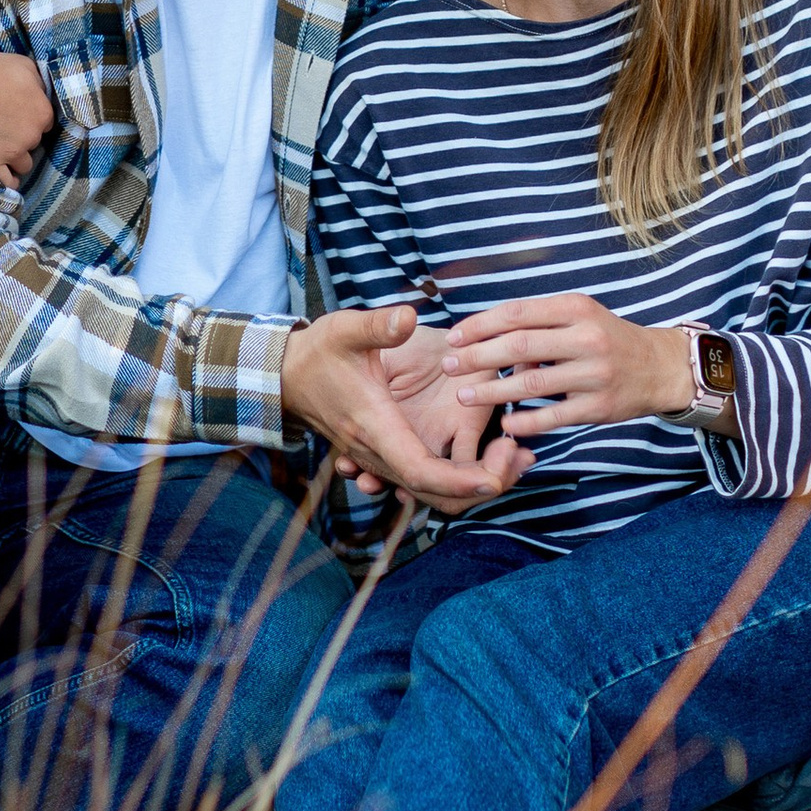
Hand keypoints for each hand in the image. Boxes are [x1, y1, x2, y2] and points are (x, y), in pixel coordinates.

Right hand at [0, 40, 52, 188]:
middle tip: (9, 127)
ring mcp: (12, 151)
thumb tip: (41, 93)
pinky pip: (7, 180)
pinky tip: (11, 180)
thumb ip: (39, 84)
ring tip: (9, 152)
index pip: (46, 123)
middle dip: (24, 135)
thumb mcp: (26, 66)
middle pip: (34, 142)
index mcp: (43, 113)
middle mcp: (32, 136)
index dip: (33, 119)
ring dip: (19, 158)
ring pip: (25, 164)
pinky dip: (11, 181)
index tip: (22, 115)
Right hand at [281, 306, 530, 512]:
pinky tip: (492, 455)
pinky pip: (429, 479)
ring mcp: (385, 456)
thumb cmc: (319, 352)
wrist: (288, 376)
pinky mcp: (390, 452)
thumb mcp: (346, 330)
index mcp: (376, 425)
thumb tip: (407, 317)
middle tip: (521, 459)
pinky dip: (462, 477)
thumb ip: (378, 326)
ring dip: (477, 483)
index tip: (496, 475)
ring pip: (435, 491)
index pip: (420, 470)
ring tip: (518, 457)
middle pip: (435, 493)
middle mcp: (381, 451)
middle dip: (482, 486)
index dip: (459, 480)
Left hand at [441, 294, 693, 431]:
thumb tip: (484, 335)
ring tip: (463, 396)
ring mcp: (594, 374)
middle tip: (448, 366)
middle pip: (519, 346)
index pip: (517, 313)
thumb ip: (538, 323)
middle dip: (476, 357)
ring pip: (531, 383)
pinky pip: (554, 417)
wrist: (660, 367)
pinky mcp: (600, 407)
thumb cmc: (606, 338)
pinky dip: (525, 422)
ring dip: (491, 392)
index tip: (452, 337)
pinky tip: (504, 425)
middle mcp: (586, 338)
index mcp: (576, 308)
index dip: (479, 325)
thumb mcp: (579, 316)